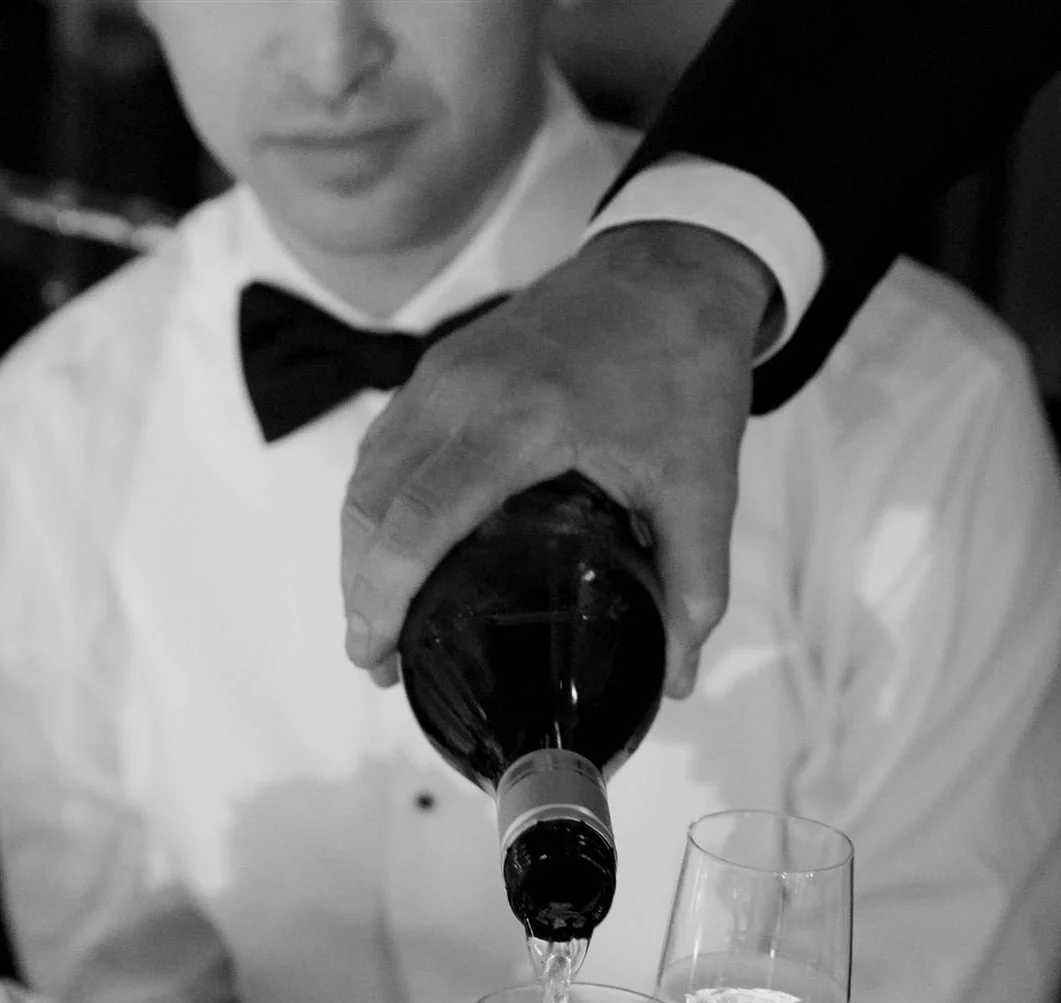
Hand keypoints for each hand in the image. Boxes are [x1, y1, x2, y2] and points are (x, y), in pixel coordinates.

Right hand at [340, 221, 773, 698]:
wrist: (674, 267)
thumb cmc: (685, 366)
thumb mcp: (702, 483)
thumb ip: (693, 585)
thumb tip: (676, 677)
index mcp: (520, 419)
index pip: (421, 515)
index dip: (386, 592)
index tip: (374, 653)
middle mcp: (462, 392)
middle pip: (372, 502)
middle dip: (360, 589)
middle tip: (375, 661)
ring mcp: (442, 374)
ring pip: (367, 474)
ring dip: (358, 551)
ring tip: (378, 621)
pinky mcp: (441, 367)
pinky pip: (383, 446)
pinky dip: (373, 507)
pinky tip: (390, 553)